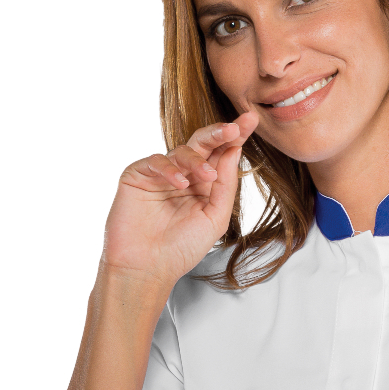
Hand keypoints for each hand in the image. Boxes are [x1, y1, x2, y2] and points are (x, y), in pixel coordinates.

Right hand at [99, 110, 259, 290]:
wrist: (147, 268)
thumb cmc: (181, 249)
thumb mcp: (215, 218)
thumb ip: (226, 186)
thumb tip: (235, 150)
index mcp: (204, 185)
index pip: (221, 155)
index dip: (235, 137)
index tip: (251, 121)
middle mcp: (183, 175)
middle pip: (203, 143)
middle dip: (220, 133)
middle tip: (235, 127)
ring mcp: (160, 174)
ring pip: (182, 150)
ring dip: (197, 159)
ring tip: (208, 175)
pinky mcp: (137, 175)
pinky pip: (156, 161)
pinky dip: (170, 169)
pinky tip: (181, 183)